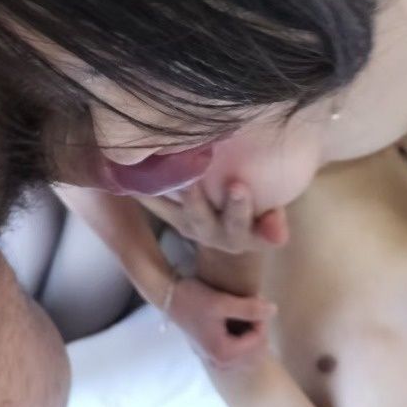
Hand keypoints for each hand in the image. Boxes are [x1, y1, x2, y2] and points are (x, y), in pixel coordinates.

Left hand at [141, 180, 288, 253]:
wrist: (232, 234)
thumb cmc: (258, 213)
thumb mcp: (269, 219)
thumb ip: (273, 222)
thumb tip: (279, 236)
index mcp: (240, 234)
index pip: (240, 222)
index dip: (239, 207)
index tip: (238, 186)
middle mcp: (210, 233)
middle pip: (201, 218)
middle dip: (196, 200)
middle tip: (191, 180)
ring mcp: (187, 225)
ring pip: (172, 212)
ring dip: (161, 195)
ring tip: (150, 175)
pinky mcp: (171, 216)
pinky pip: (154, 203)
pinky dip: (143, 188)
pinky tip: (127, 170)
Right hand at [168, 276, 275, 370]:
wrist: (168, 296)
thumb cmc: (193, 298)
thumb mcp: (222, 302)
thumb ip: (249, 308)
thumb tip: (274, 311)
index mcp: (224, 353)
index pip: (259, 340)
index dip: (261, 319)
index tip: (256, 300)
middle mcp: (221, 362)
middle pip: (256, 351)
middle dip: (259, 328)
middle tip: (254, 306)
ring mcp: (216, 359)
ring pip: (248, 353)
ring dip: (252, 333)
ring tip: (247, 312)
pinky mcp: (212, 351)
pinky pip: (238, 351)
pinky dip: (243, 338)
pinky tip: (239, 321)